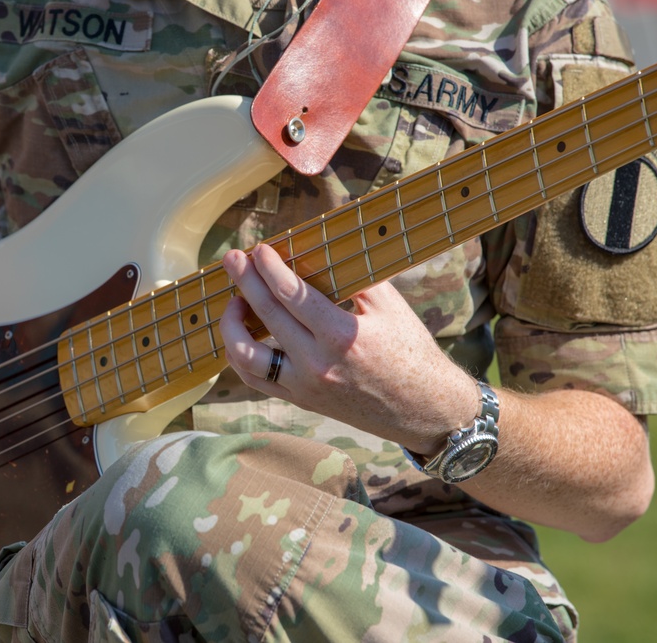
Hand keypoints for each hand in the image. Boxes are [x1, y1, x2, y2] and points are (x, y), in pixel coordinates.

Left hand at [219, 244, 475, 453]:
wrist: (425, 409)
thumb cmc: (411, 351)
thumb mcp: (391, 307)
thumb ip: (355, 277)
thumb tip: (324, 247)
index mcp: (342, 336)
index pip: (292, 295)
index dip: (269, 268)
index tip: (258, 248)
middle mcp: (318, 363)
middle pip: (266, 315)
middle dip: (244, 282)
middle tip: (232, 259)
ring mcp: (304, 386)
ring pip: (246, 355)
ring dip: (231, 324)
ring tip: (233, 301)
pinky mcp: (300, 400)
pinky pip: (255, 379)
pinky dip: (240, 355)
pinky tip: (241, 334)